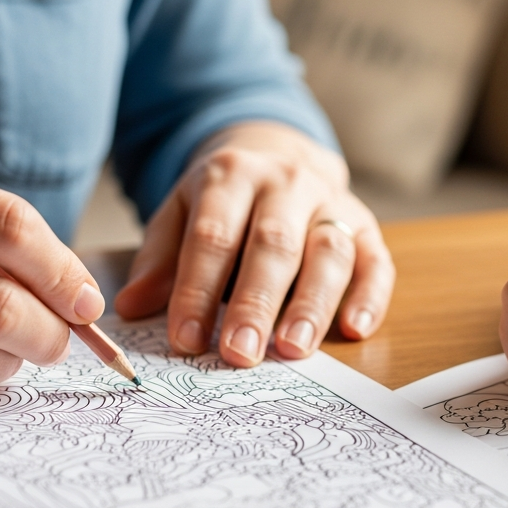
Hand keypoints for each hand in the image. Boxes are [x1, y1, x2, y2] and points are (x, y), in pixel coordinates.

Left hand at [114, 121, 393, 366]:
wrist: (278, 153)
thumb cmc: (223, 201)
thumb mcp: (180, 212)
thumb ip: (159, 259)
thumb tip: (131, 307)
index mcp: (232, 176)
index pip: (213, 236)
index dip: (197, 290)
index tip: (186, 340)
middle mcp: (287, 183)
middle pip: (274, 244)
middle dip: (255, 303)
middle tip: (240, 354)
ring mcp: (332, 204)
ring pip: (329, 253)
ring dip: (312, 304)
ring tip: (293, 349)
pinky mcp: (366, 226)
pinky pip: (376, 261)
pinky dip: (370, 297)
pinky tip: (354, 329)